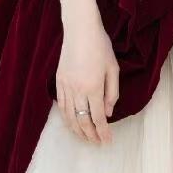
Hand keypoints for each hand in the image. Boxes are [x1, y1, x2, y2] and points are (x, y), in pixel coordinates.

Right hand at [55, 9, 119, 144]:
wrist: (80, 30)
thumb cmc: (100, 46)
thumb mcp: (113, 69)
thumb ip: (112, 93)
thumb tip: (108, 113)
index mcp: (93, 87)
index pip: (98, 118)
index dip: (103, 132)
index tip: (107, 141)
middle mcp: (77, 90)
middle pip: (83, 121)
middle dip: (90, 135)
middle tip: (97, 143)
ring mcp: (65, 86)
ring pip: (70, 116)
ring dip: (77, 130)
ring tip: (85, 138)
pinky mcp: (58, 81)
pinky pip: (61, 105)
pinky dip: (66, 118)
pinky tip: (71, 123)